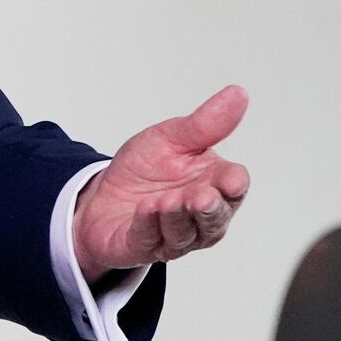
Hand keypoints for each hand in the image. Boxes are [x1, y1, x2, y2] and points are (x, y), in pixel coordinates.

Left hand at [73, 86, 249, 281]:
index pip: (233, 186)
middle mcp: (199, 215)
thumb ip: (206, 123)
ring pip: (184, 232)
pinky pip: (150, 238)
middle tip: (203, 197)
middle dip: (210, 209)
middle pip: (215, 218)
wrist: (102, 195)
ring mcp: (174, 235)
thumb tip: (238, 94)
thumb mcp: (172, 137)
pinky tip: (147, 210)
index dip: (233, 183)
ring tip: (170, 201)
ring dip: (177, 217)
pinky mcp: (144, 246)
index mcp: (212, 183)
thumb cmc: (144, 170)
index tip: (231, 179)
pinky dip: (149, 224)